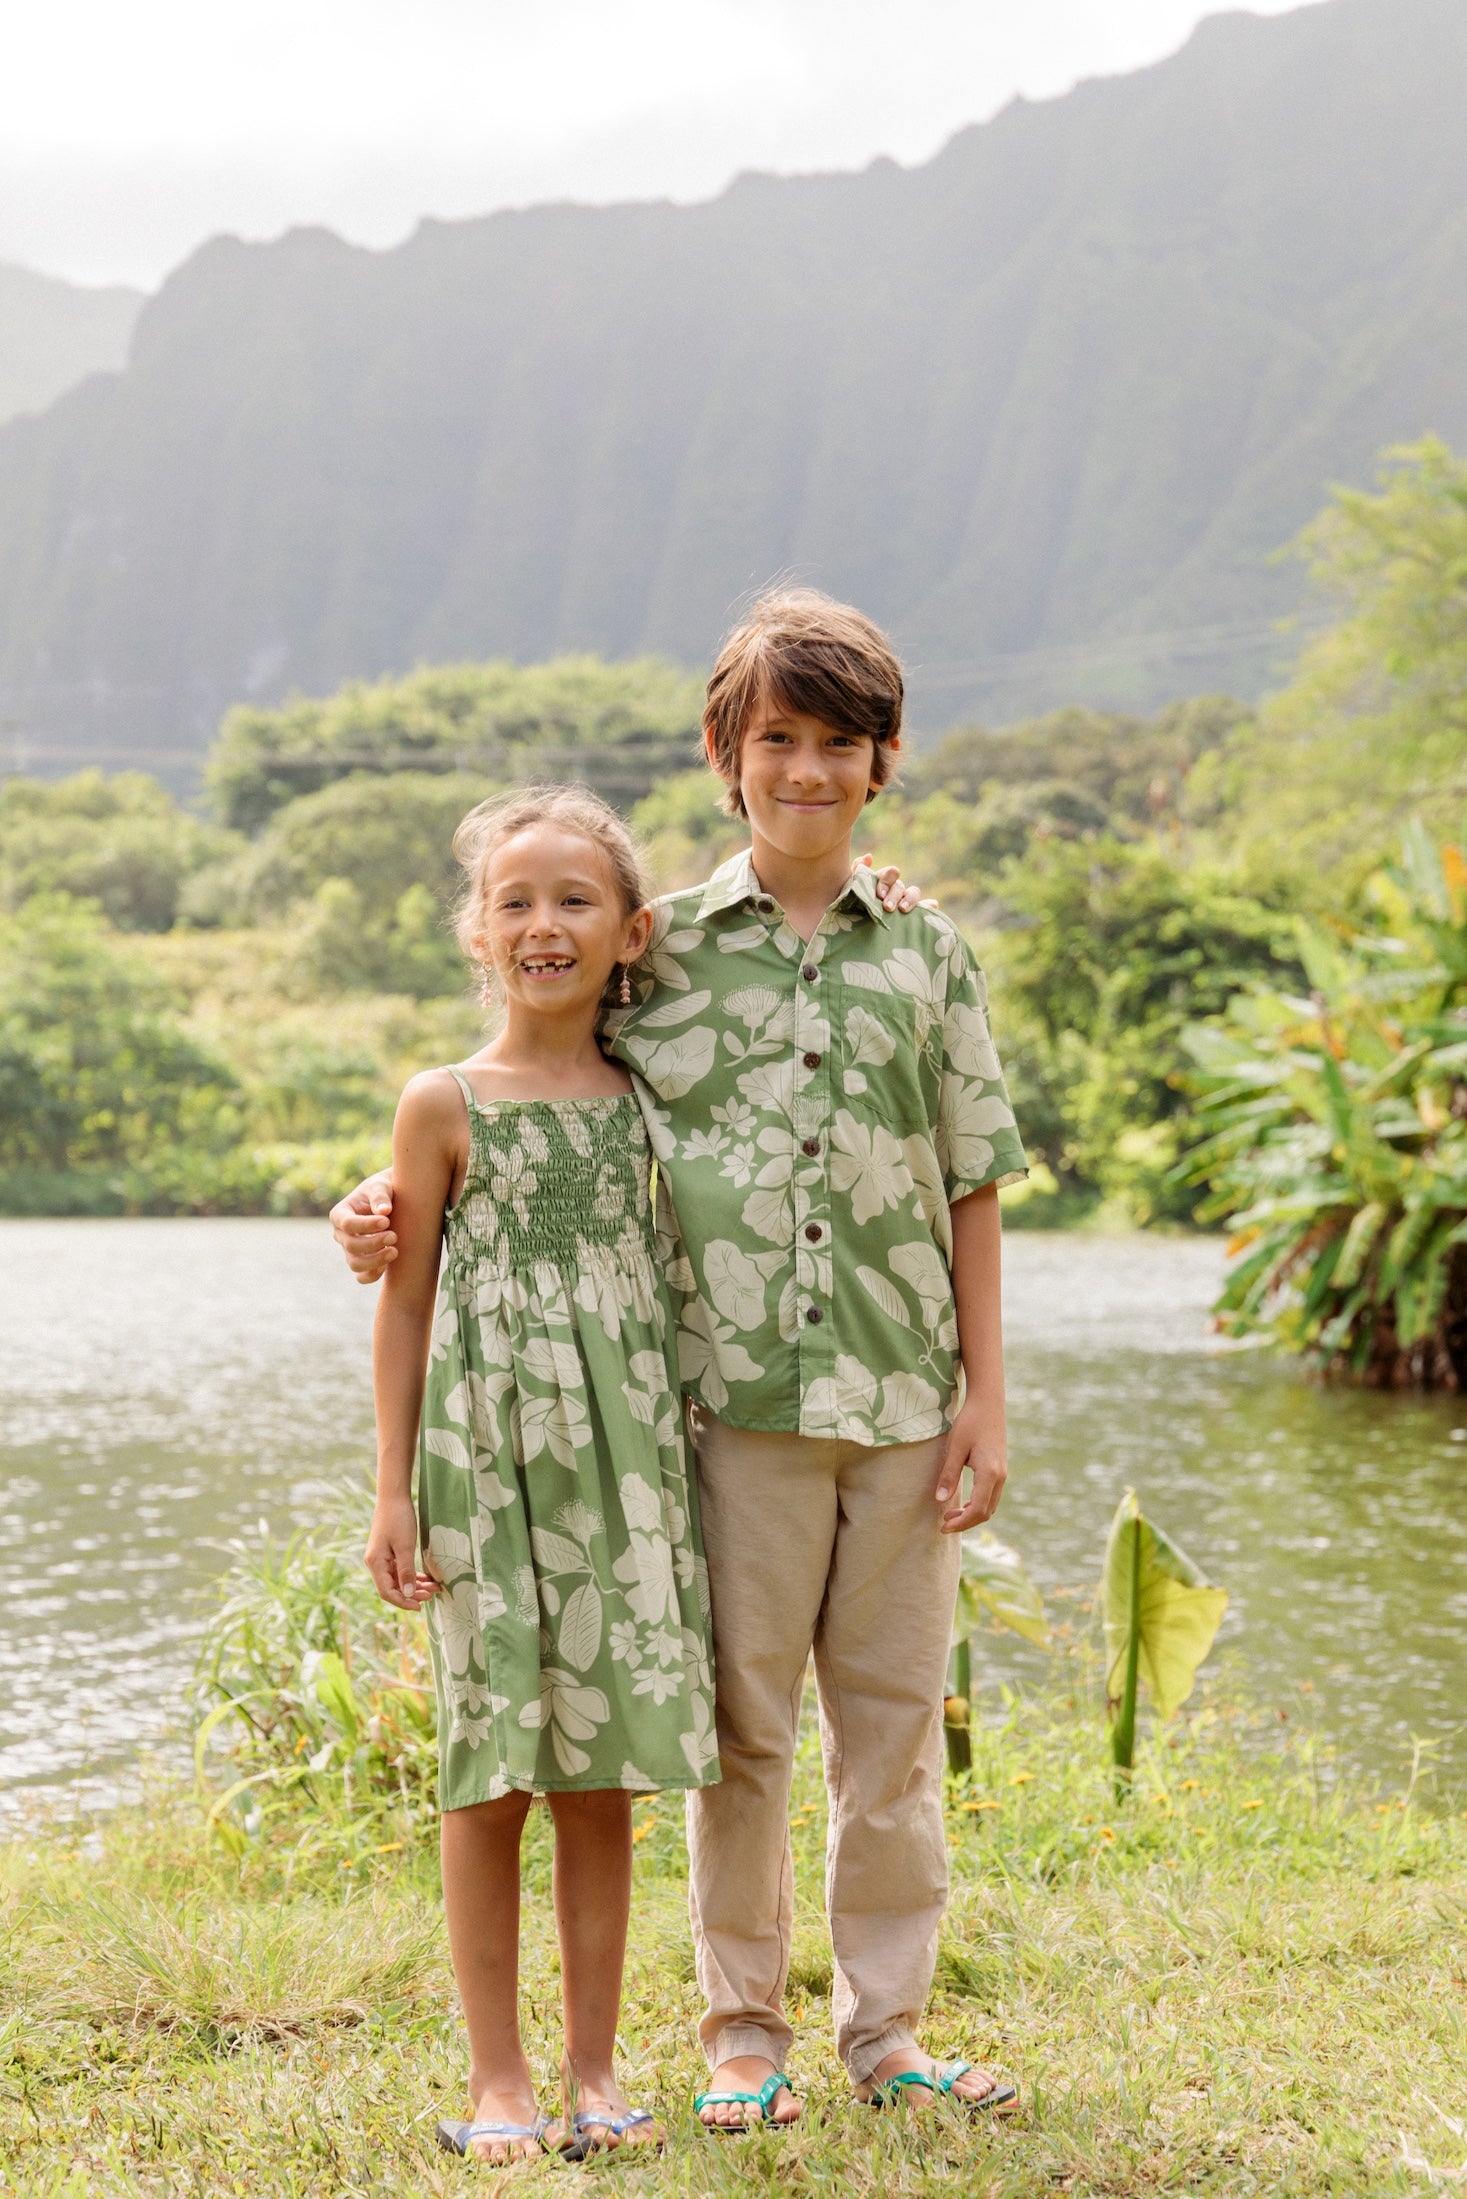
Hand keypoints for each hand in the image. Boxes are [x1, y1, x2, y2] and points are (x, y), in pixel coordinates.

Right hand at [330, 1170, 396, 1282]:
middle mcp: (341, 1234)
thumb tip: (384, 1211)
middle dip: (373, 1243)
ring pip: (355, 1264)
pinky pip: (362, 1277)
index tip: (386, 1220)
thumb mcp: (381, 1185)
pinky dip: (373, 1275)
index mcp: (340, 1213)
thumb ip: (380, 1195)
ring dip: (375, 1261)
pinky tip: (388, 1265)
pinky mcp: (363, 1261)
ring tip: (395, 1251)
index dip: (366, 1225)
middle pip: (350, 1245)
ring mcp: (350, 1250)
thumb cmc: (384, 1189)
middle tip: (394, 1236)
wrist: (395, 1200)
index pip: (347, 1223)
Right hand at [364, 1494, 439, 1610]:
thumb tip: (409, 1594)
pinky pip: (400, 1570)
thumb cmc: (399, 1519)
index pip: (387, 1592)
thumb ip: (406, 1572)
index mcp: (375, 1563)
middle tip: (433, 1595)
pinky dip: (412, 1576)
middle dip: (412, 1594)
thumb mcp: (405, 1546)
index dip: (403, 1602)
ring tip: (434, 1587)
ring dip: (415, 1585)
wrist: (394, 1497)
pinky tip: (426, 1579)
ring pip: (398, 1580)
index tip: (421, 1606)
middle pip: (393, 1588)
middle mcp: (375, 1563)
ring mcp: (381, 1558)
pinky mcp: (389, 1552)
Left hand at [854, 851, 928, 914]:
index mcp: (882, 881)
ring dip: (911, 899)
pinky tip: (933, 906)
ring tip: (903, 909)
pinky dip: (930, 907)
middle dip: (894, 896)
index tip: (879, 895)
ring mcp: (903, 903)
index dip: (886, 881)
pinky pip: (924, 910)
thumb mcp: (847, 889)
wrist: (849, 929)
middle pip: (900, 886)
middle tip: (886, 907)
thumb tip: (869, 857)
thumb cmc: (848, 907)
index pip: (891, 874)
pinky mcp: (911, 917)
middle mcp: (894, 890)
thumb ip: (856, 872)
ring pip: (913, 894)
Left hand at [934, 1402, 1006, 1532]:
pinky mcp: (1000, 1470)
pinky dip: (978, 1505)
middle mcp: (1000, 1477)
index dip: (960, 1523)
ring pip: (990, 1506)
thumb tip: (940, 1500)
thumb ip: (948, 1475)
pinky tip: (962, 1504)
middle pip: (986, 1512)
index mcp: (989, 1473)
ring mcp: (1002, 1474)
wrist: (988, 1403)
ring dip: (971, 1515)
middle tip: (943, 1525)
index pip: (977, 1509)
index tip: (943, 1527)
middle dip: (965, 1523)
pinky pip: (991, 1496)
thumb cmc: (970, 1422)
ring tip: (949, 1515)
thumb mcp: (955, 1447)